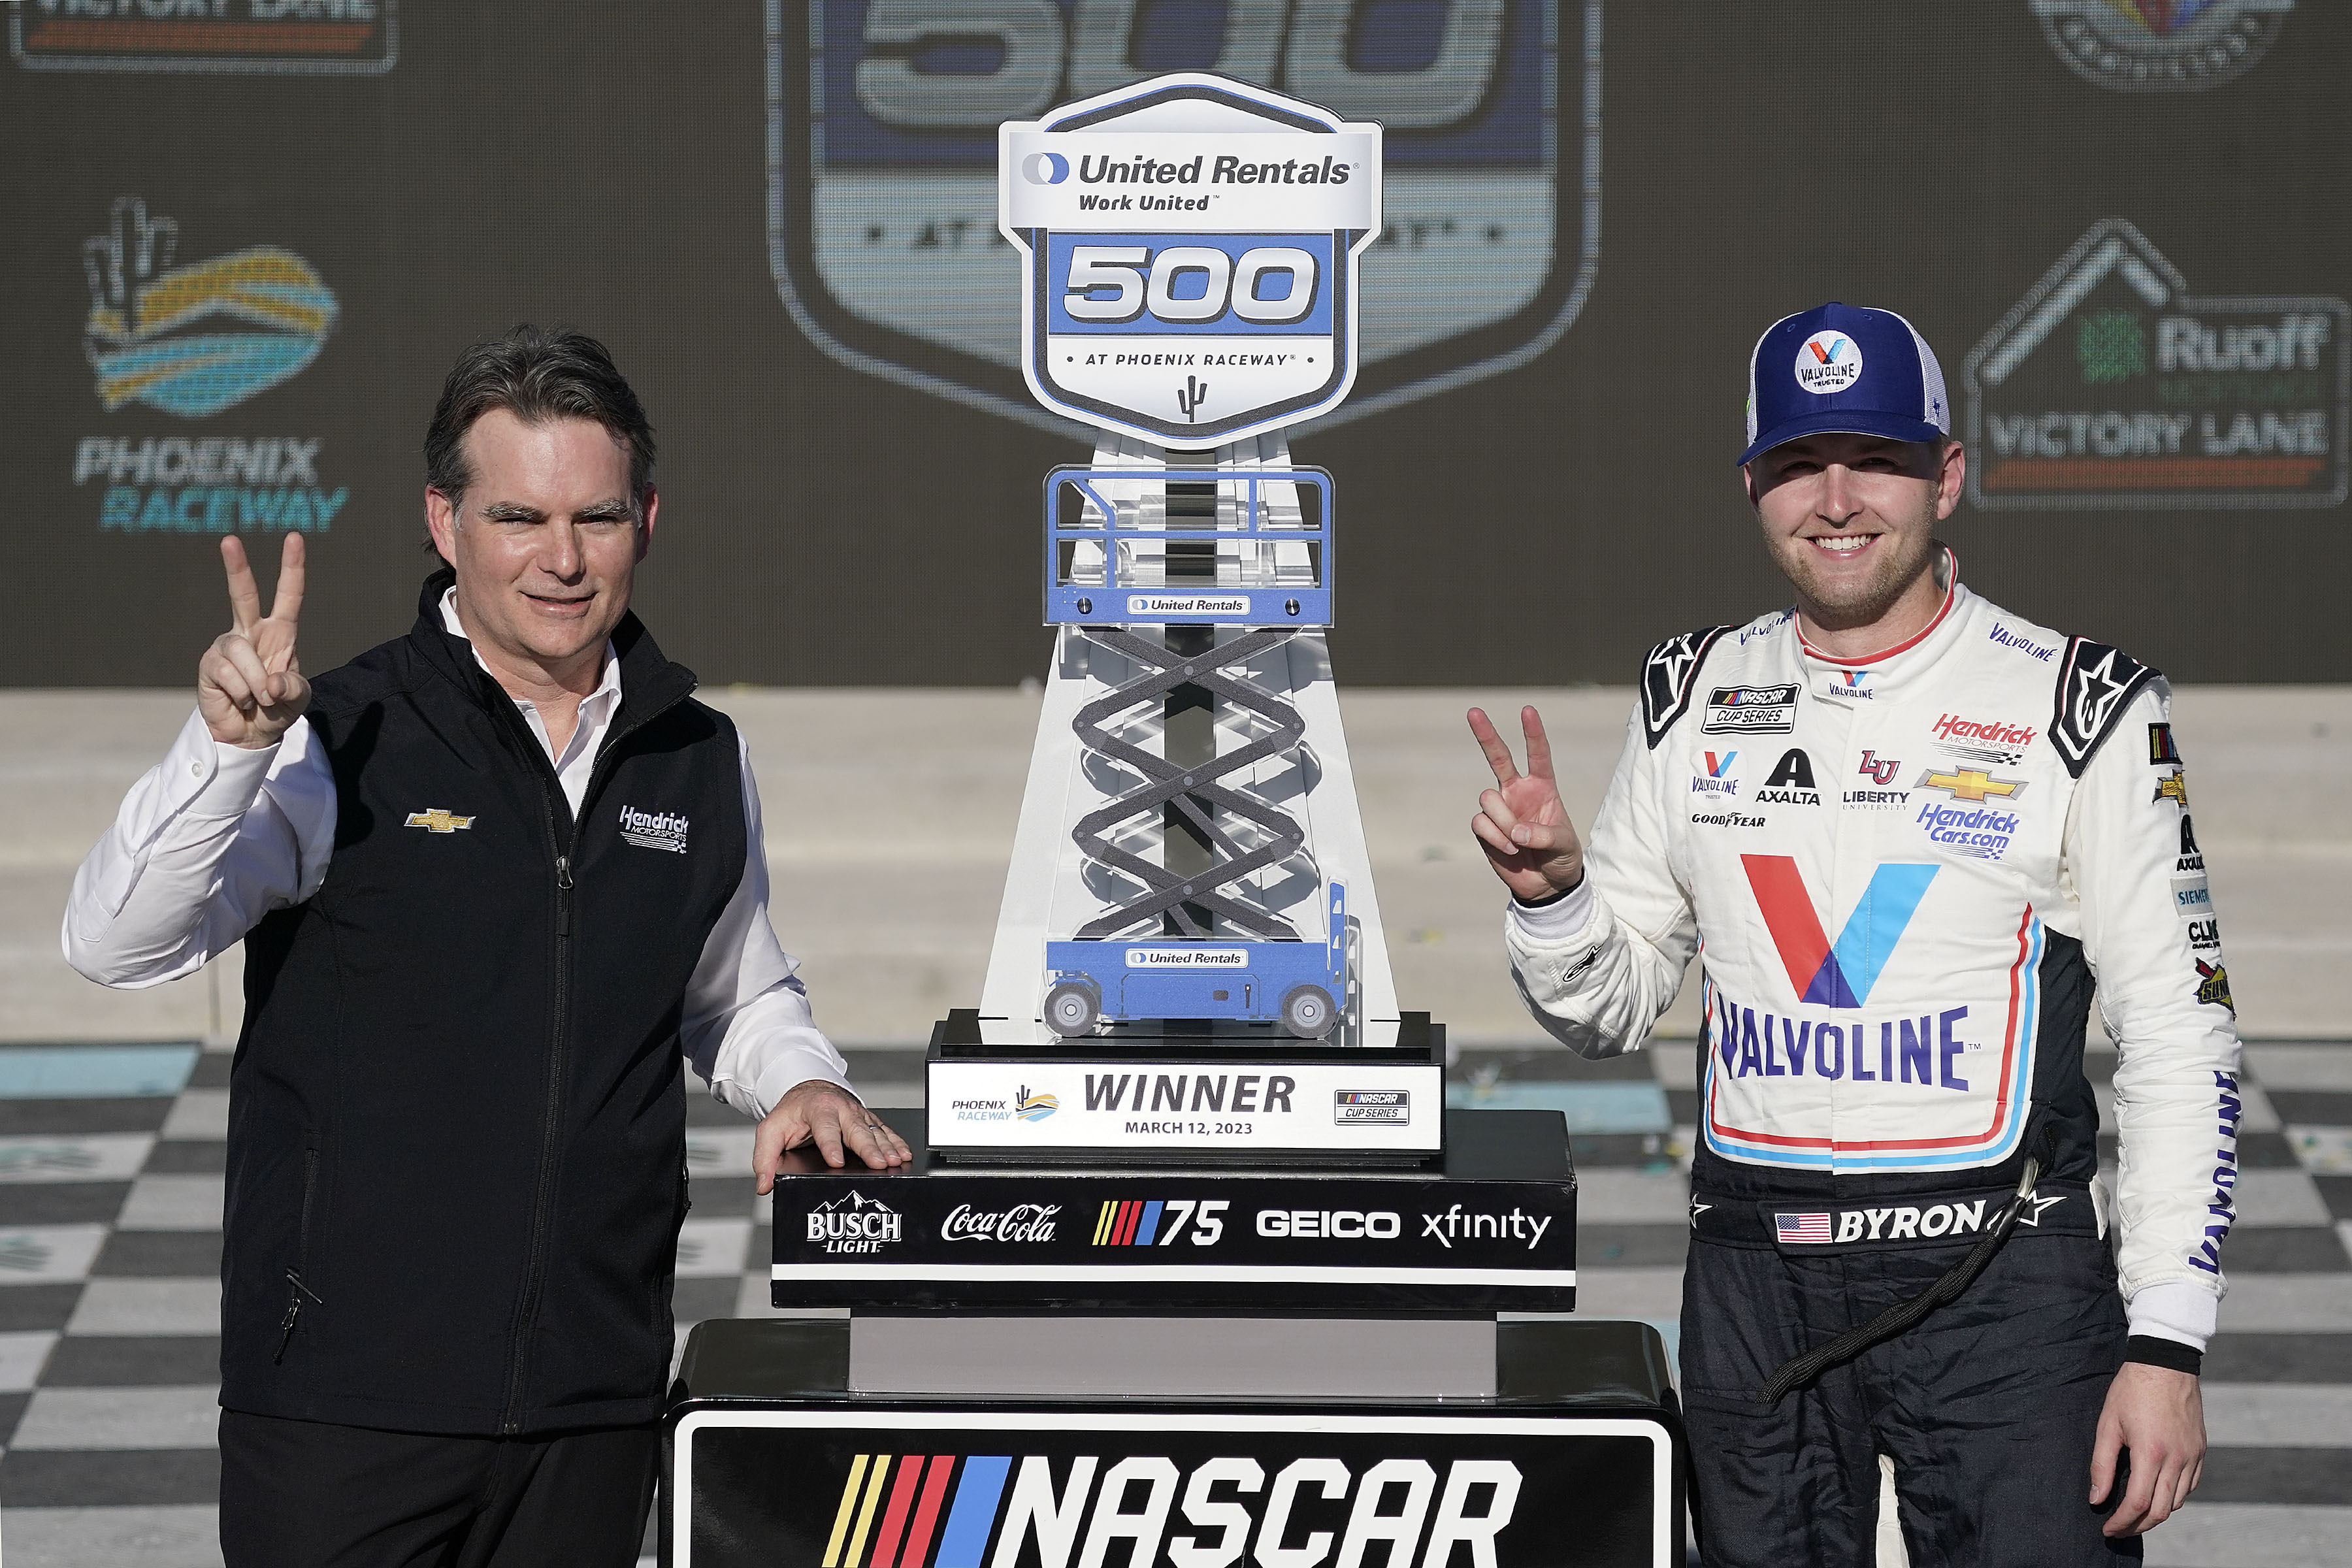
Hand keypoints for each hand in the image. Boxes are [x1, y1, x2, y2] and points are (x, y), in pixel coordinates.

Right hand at [199, 535, 308, 748]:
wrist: (250, 735)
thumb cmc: (277, 708)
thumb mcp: (298, 698)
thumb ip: (293, 688)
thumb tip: (272, 682)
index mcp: (280, 633)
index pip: (288, 595)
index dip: (292, 567)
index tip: (294, 537)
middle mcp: (250, 632)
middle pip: (243, 595)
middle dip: (236, 568)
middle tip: (229, 539)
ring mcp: (227, 646)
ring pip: (242, 653)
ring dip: (256, 684)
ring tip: (258, 699)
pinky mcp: (209, 665)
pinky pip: (229, 675)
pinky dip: (241, 694)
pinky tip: (240, 701)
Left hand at [753, 1080, 912, 1191]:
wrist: (808, 1091)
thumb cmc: (791, 1114)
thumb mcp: (770, 1131)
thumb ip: (765, 1158)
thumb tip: (765, 1184)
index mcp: (817, 1109)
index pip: (824, 1128)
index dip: (831, 1145)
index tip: (836, 1161)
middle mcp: (841, 1109)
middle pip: (856, 1130)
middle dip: (869, 1147)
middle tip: (879, 1163)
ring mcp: (857, 1114)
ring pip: (874, 1130)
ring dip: (887, 1146)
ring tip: (896, 1161)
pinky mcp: (867, 1120)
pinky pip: (884, 1130)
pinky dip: (896, 1141)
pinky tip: (904, 1153)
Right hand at [1468, 705, 1585, 901]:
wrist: (1546, 886)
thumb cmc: (1562, 858)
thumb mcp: (1564, 846)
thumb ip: (1544, 836)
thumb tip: (1516, 831)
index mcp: (1543, 788)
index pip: (1538, 755)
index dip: (1533, 733)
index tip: (1527, 710)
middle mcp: (1518, 792)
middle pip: (1498, 757)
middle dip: (1486, 735)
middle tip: (1474, 711)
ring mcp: (1499, 809)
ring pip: (1488, 798)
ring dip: (1503, 821)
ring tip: (1519, 842)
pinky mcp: (1484, 829)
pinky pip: (1480, 823)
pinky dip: (1495, 838)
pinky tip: (1510, 850)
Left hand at [2090, 1362, 2204, 1534]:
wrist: (2165, 1363)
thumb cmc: (2131, 1390)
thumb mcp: (2107, 1424)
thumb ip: (2101, 1464)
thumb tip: (2096, 1498)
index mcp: (2151, 1453)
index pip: (2138, 1504)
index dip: (2122, 1522)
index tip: (2107, 1529)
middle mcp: (2177, 1459)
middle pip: (2161, 1511)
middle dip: (2138, 1526)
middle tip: (2119, 1529)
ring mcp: (2193, 1456)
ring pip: (2177, 1501)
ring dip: (2156, 1513)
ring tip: (2134, 1513)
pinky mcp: (2201, 1450)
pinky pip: (2190, 1485)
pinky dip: (2173, 1496)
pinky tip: (2156, 1493)